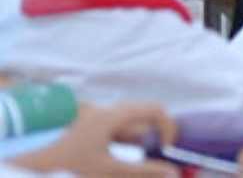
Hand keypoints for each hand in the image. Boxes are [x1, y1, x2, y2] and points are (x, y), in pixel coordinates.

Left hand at [13, 103, 176, 175]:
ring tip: (129, 162)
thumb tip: (173, 173)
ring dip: (136, 142)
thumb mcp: (108, 170)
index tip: (166, 151)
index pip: (156, 110)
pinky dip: (121, 143)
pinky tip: (111, 159)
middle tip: (154, 157)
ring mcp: (94, 117)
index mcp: (114, 115)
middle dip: (153, 138)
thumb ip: (143, 171)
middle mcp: (105, 110)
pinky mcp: (86, 126)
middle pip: (142, 117)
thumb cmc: (68, 163)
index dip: (168, 129)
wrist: (28, 160)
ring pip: (127, 125)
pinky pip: (113, 129)